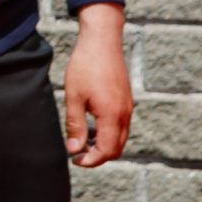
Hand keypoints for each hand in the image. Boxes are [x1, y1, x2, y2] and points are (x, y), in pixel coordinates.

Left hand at [64, 2, 132, 166]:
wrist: (102, 40)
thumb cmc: (85, 66)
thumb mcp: (74, 97)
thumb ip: (75, 125)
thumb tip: (74, 149)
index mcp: (112, 115)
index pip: (106, 151)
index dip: (90, 160)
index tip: (74, 158)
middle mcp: (124, 114)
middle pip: (115, 149)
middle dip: (97, 156)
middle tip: (76, 151)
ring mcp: (127, 107)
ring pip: (119, 138)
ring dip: (102, 144)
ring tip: (81, 137)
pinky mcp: (126, 100)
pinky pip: (120, 126)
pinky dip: (107, 132)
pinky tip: (90, 123)